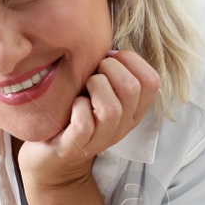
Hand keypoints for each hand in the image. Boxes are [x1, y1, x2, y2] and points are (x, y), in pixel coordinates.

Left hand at [17, 49, 158, 190]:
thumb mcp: (99, 91)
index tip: (110, 58)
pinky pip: (84, 124)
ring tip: (83, 89)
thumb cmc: (74, 114)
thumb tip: (109, 45)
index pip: (152, 81)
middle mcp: (121, 126)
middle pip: (133, 90)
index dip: (132, 61)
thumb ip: (110, 70)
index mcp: (132, 110)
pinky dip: (77, 109)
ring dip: (94, 88)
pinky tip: (71, 106)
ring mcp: (99, 139)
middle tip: (93, 72)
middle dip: (110, 70)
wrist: (51, 160)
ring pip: (111, 109)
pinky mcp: (75, 148)